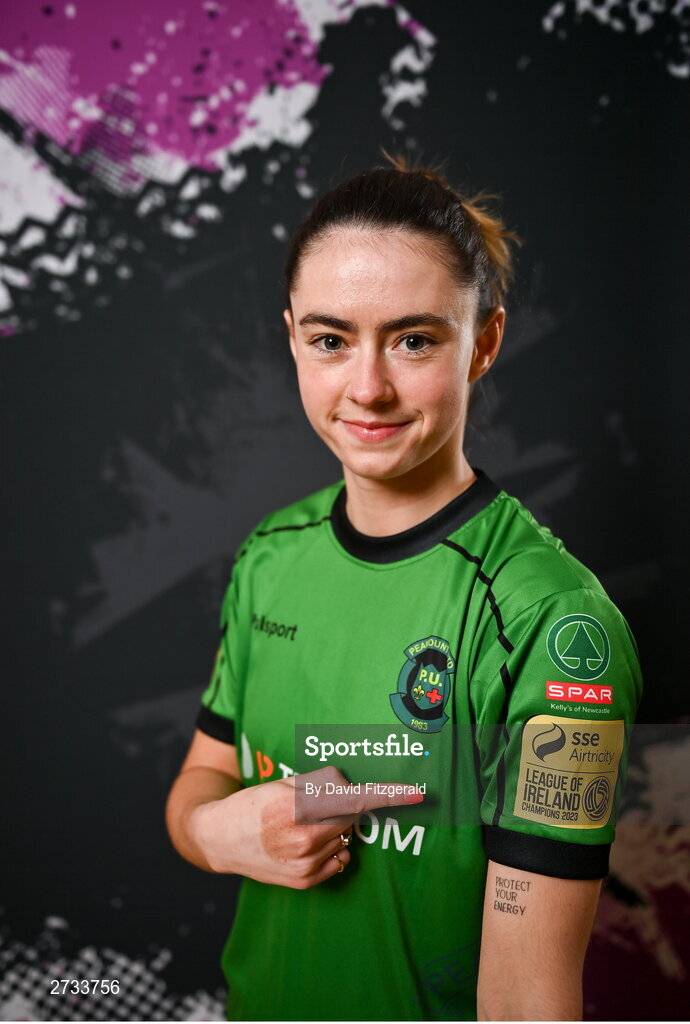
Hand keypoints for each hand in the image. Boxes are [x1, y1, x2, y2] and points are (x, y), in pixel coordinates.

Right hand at [190, 765, 422, 888]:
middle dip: (341, 806)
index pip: (353, 799)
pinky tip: (305, 843)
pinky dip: (330, 849)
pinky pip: (338, 860)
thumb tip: (350, 789)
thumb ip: (321, 784)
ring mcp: (304, 863)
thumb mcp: (284, 782)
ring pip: (344, 838)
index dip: (388, 796)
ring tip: (302, 826)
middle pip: (350, 816)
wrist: (219, 838)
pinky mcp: (304, 882)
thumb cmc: (253, 804)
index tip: (417, 793)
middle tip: (315, 805)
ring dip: (333, 828)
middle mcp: (303, 837)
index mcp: (297, 806)